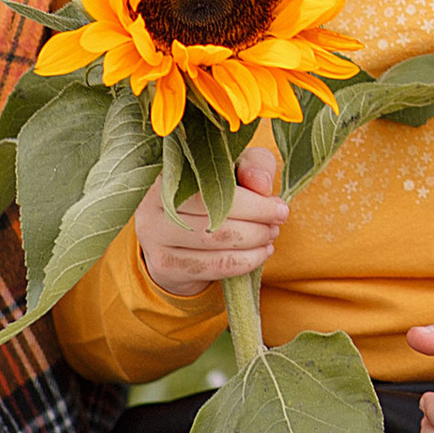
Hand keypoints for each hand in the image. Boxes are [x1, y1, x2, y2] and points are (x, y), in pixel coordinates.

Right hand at [136, 140, 285, 298]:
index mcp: (170, 173)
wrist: (178, 237)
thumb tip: (262, 185)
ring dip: (253, 243)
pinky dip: (244, 262)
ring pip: (214, 243)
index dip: (253, 201)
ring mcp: (155, 238)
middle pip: (215, 217)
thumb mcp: (235, 170)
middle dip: (257, 224)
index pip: (214, 187)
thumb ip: (253, 165)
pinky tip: (260, 254)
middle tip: (277, 224)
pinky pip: (212, 267)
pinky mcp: (164, 266)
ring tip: (270, 237)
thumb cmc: (212, 195)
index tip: (279, 207)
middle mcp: (154, 205)